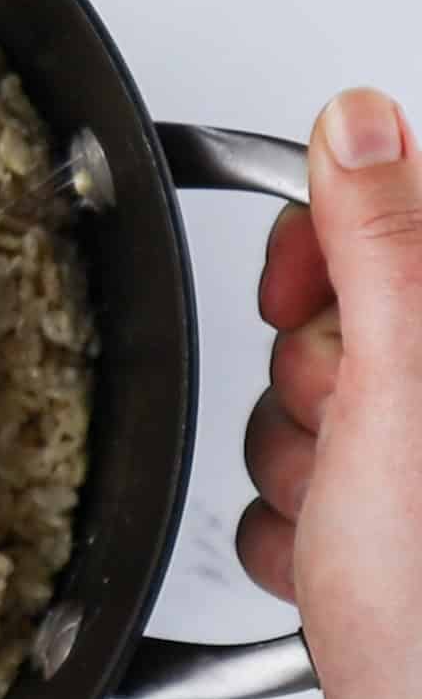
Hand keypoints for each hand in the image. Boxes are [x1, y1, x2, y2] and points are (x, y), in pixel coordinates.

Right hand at [244, 87, 421, 698]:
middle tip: (347, 445)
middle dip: (308, 395)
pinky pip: (289, 497)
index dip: (322, 257)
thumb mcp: (406, 389)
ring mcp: (419, 473)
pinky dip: (293, 538)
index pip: (386, 228)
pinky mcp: (380, 534)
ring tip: (346, 530)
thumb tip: (362, 122)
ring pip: (297, 420)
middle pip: (330, 332)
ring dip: (293, 478)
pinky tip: (336, 576)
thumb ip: (385, 247)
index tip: (300, 298)